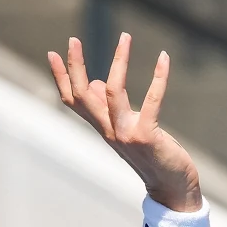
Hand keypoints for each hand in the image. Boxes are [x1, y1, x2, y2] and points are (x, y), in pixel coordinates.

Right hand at [48, 33, 200, 210]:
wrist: (172, 188)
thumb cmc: (155, 156)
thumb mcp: (130, 131)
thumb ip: (113, 110)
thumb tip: (99, 82)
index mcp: (103, 128)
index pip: (73, 101)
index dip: (61, 77)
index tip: (53, 53)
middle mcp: (109, 131)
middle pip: (82, 95)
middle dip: (76, 66)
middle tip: (73, 39)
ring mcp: (126, 134)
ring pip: (113, 91)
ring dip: (118, 61)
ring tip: (124, 38)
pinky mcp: (147, 136)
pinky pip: (152, 99)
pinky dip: (159, 77)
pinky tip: (163, 58)